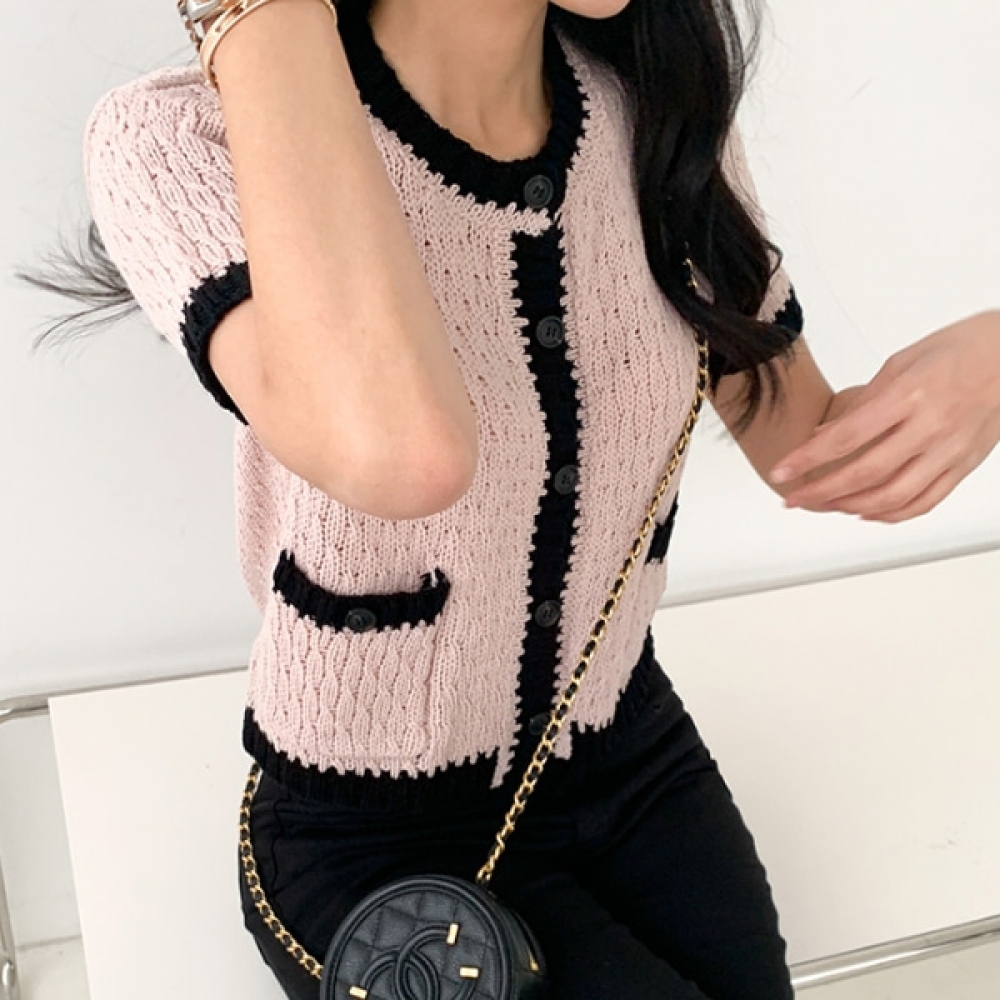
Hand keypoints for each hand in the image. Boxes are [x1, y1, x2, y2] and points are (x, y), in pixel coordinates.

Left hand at [768, 310, 999, 522]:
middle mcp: (930, 428)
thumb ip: (863, 403)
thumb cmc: (960, 348)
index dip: (807, 459)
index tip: (781, 471)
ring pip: (893, 497)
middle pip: (864, 474)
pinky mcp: (965, 465)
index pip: (846, 437)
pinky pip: (925, 501)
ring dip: (850, 507)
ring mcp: (950, 451)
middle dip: (820, 491)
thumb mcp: (902, 362)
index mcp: (909, 396)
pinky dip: (891, 514)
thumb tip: (824, 434)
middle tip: (792, 497)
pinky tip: (867, 513)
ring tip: (823, 505)